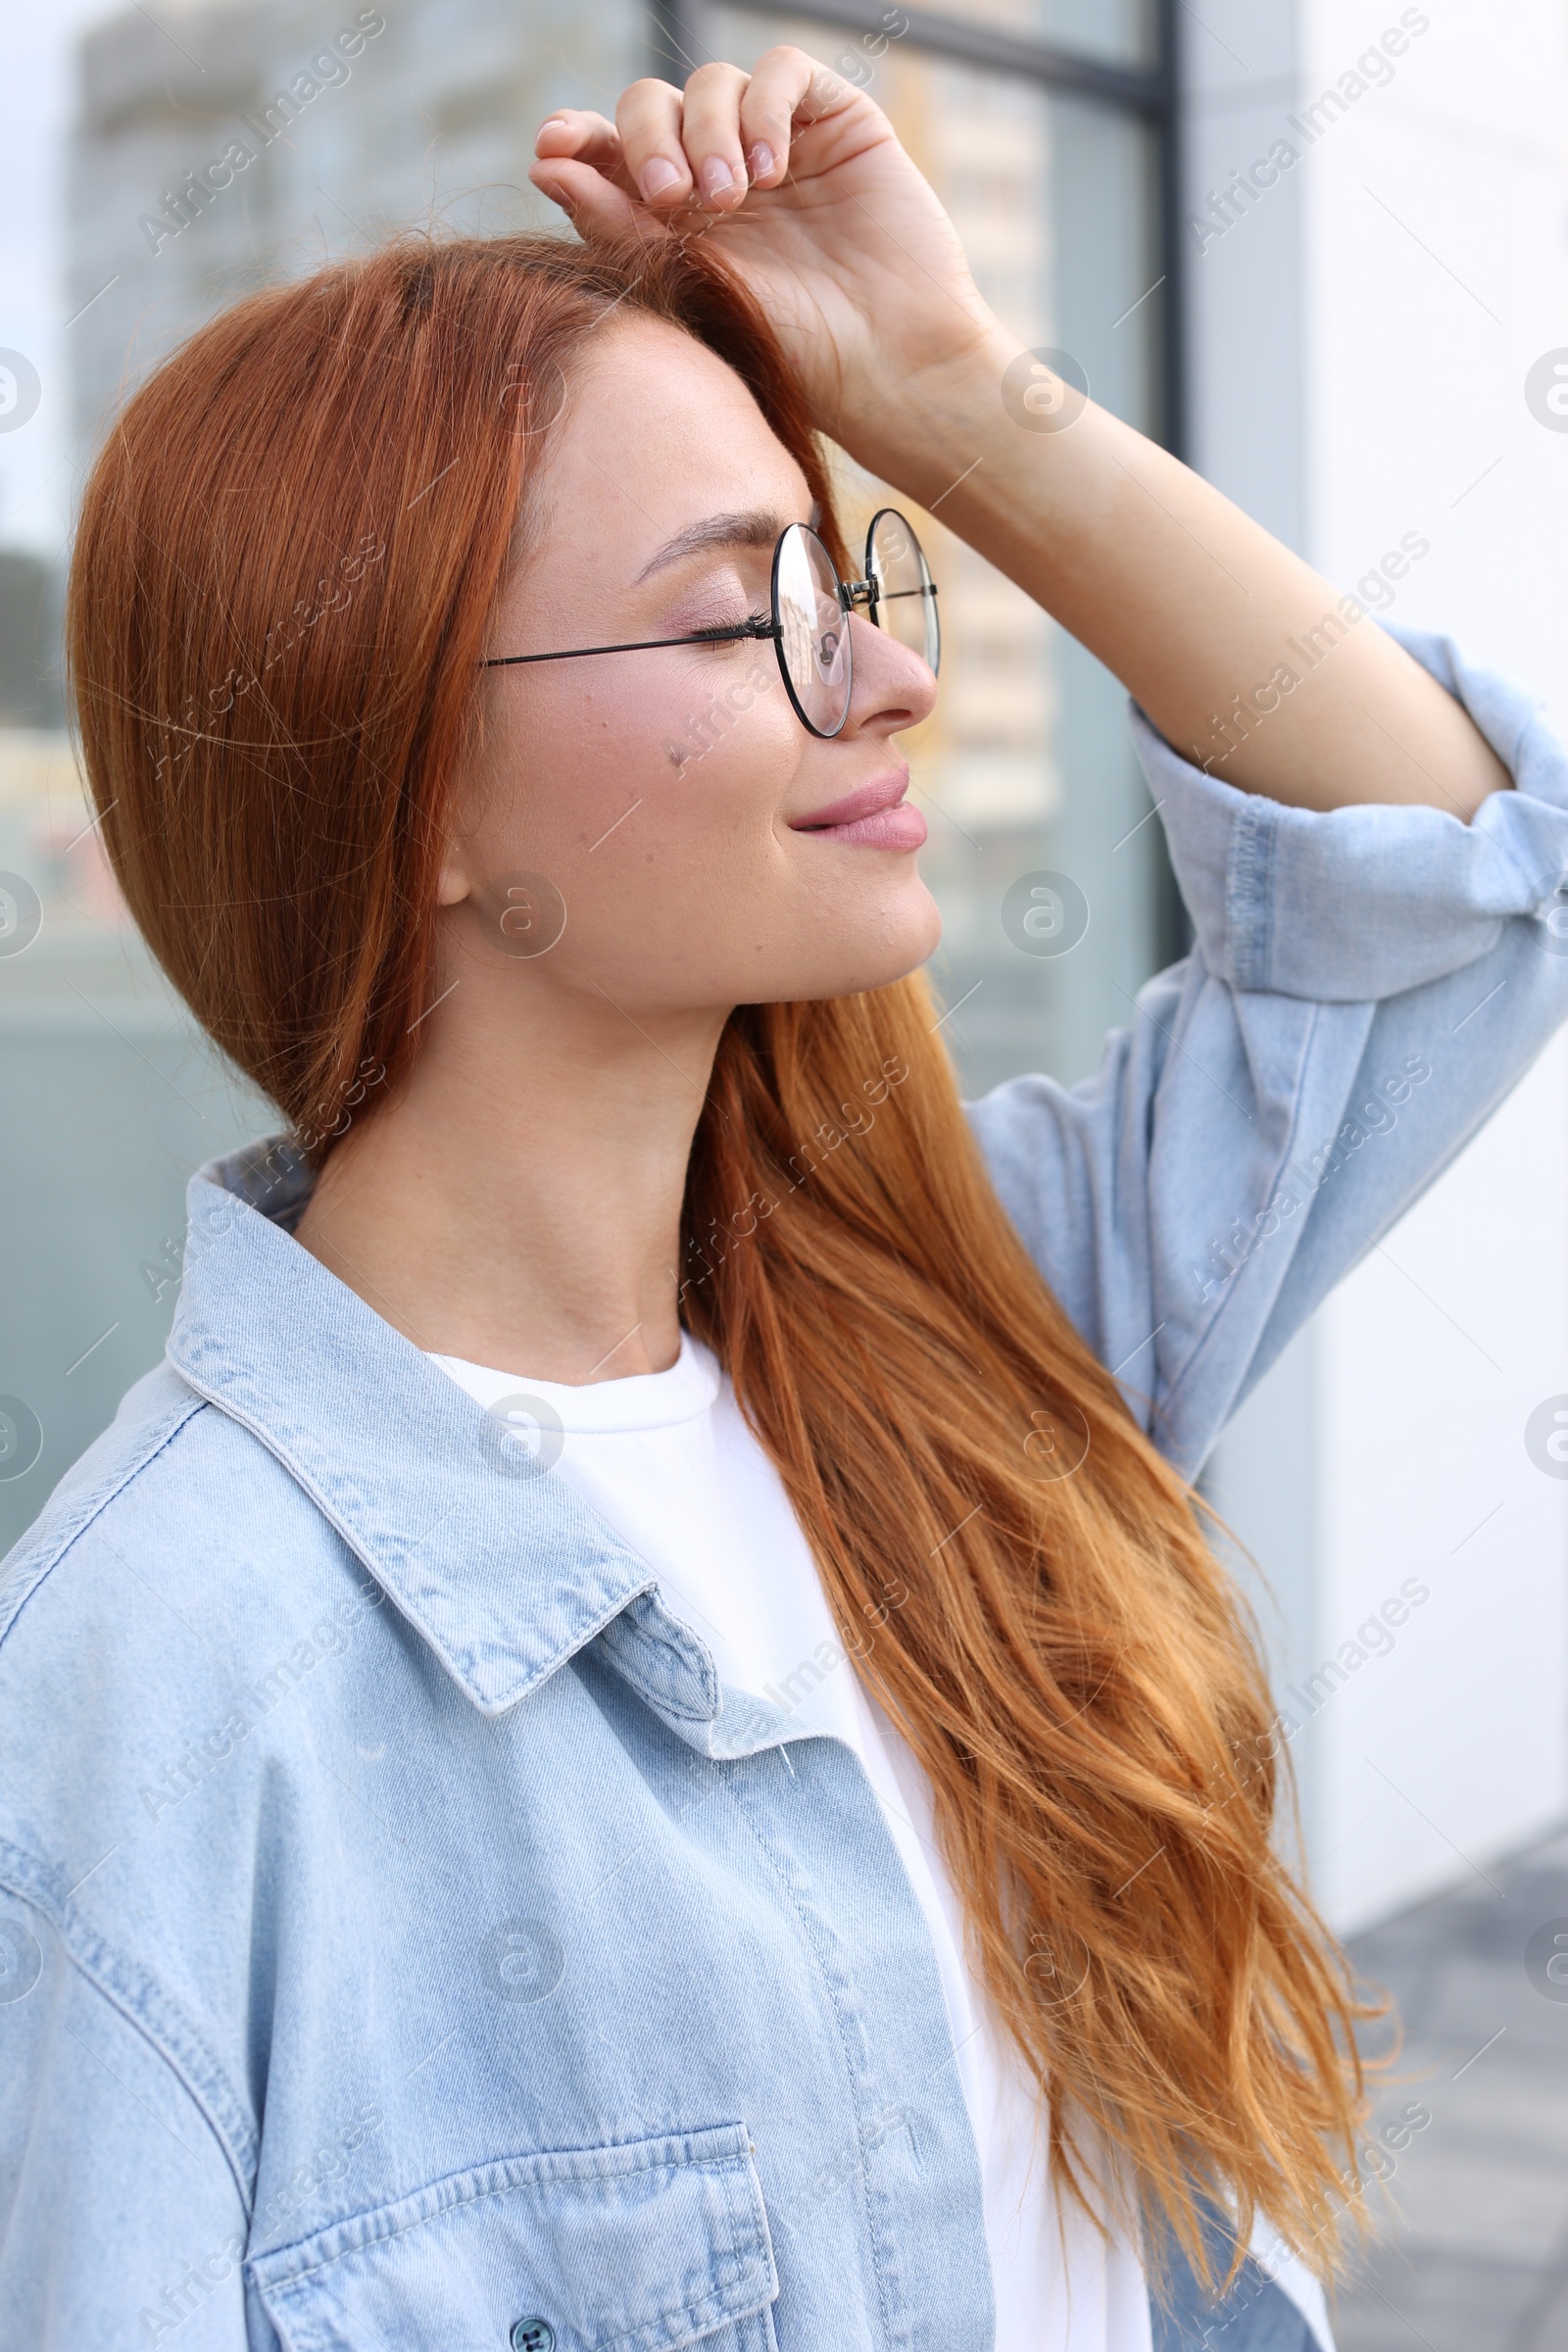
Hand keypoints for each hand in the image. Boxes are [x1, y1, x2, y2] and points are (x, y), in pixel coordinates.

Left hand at [529, 48, 1000, 463]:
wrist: (888, 364)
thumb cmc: (791, 350)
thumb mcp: (686, 288)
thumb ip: (614, 226)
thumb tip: (542, 164)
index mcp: (674, 218)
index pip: (610, 151)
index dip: (578, 136)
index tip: (555, 144)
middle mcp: (719, 172)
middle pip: (651, 105)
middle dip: (648, 139)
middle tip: (672, 199)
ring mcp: (775, 143)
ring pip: (711, 82)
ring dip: (709, 131)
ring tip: (736, 197)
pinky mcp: (834, 120)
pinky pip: (781, 72)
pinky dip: (763, 107)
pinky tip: (772, 169)